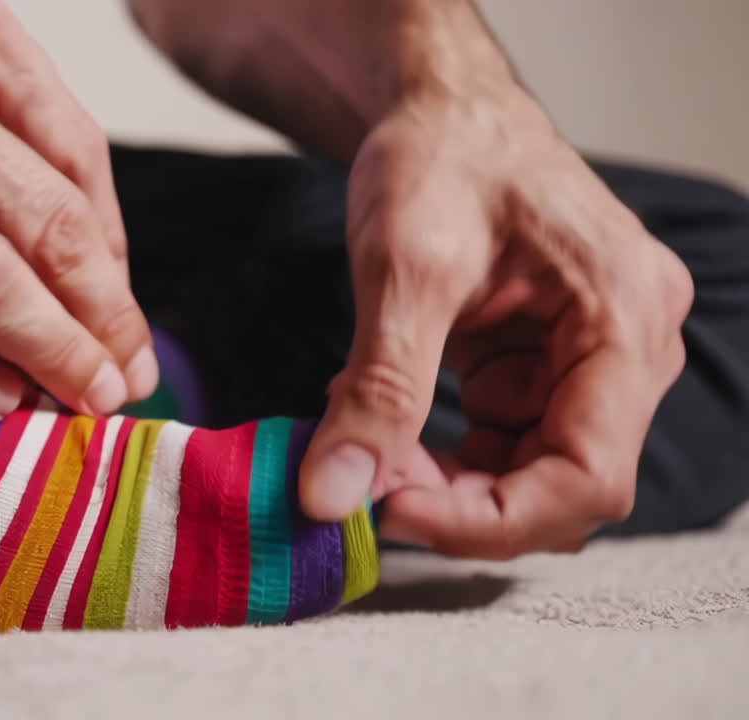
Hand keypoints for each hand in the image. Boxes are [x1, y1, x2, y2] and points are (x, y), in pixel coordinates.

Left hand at [298, 88, 693, 557]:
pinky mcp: (541, 367)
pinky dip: (433, 449)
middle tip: (361, 481)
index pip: (588, 475)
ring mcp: (585, 362)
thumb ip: (378, 390)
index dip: (491, 519)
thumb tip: (332, 494)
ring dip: (439, 481)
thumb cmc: (441, 158)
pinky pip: (498, 444)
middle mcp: (625, 351)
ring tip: (360, 439)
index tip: (392, 514)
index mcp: (624, 320)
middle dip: (456, 501)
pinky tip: (376, 413)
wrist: (438, 113)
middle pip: (559, 487)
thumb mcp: (405, 270)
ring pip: (523, 475)